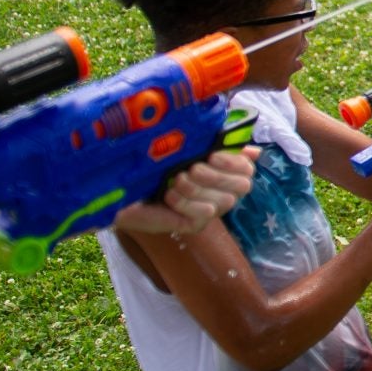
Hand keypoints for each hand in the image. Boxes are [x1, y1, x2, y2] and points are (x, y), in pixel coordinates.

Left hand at [115, 148, 257, 236]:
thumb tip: (255, 152)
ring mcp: (207, 210)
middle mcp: (219, 191)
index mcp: (220, 170)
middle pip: (242, 186)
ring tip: (174, 181)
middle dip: (215, 176)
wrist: (116, 184)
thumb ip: (218, 145)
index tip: (212, 155)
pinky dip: (185, 203)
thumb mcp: (187, 148)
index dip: (235, 163)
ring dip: (196, 188)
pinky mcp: (192, 225)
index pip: (248, 170)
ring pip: (224, 201)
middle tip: (190, 169)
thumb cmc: (150, 163)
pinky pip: (205, 214)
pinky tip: (168, 197)